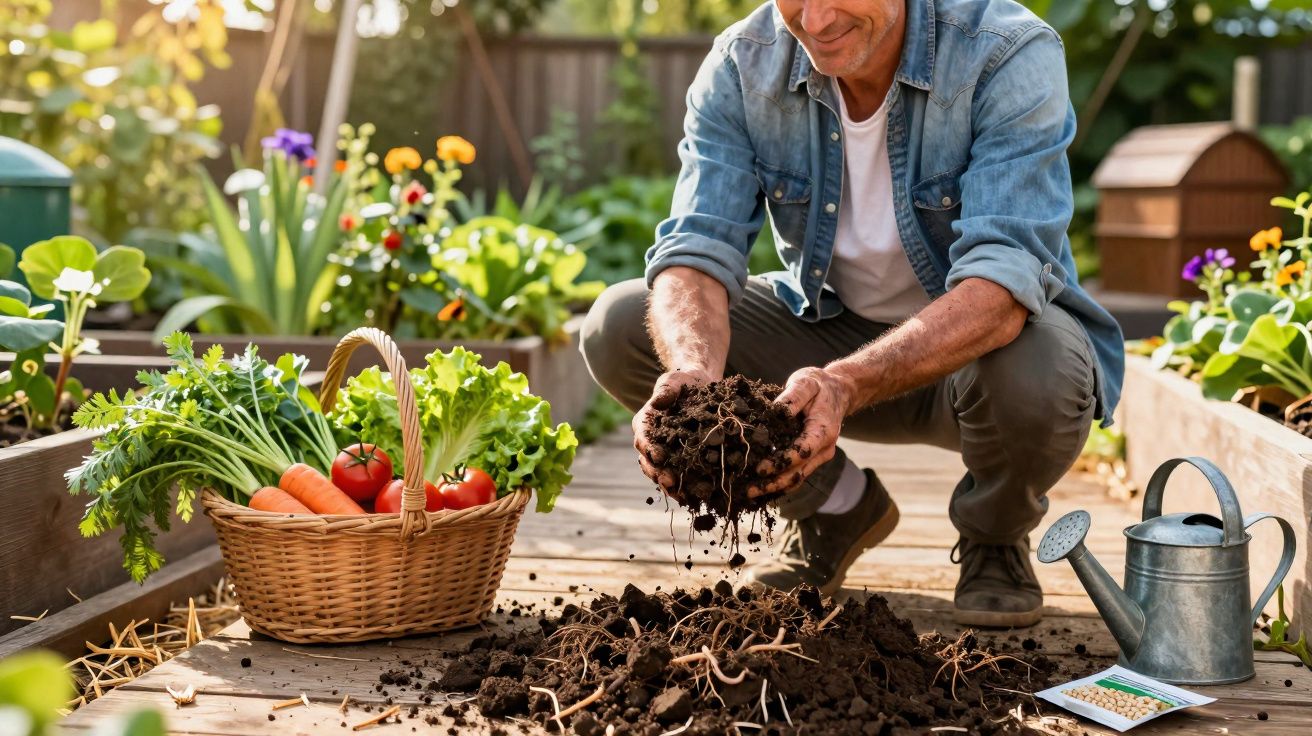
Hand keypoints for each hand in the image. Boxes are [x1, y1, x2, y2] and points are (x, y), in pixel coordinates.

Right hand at [633, 368, 716, 496]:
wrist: (698, 388)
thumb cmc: (683, 382)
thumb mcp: (674, 381)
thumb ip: (666, 390)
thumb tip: (658, 401)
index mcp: (645, 423)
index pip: (642, 439)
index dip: (649, 449)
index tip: (660, 457)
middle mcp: (650, 441)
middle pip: (648, 461)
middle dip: (658, 473)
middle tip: (671, 482)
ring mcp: (664, 452)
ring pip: (659, 473)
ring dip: (668, 486)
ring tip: (681, 496)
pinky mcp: (679, 459)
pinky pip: (677, 475)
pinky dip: (683, 487)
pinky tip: (693, 496)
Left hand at [750, 366, 856, 496]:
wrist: (840, 391)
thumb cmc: (820, 385)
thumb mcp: (805, 382)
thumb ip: (792, 398)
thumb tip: (775, 411)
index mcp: (823, 431)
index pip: (802, 453)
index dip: (780, 463)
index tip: (759, 468)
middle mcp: (825, 448)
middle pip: (798, 473)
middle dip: (773, 484)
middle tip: (748, 491)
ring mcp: (820, 456)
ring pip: (798, 479)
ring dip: (775, 488)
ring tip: (751, 493)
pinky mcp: (814, 458)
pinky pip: (798, 475)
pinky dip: (781, 483)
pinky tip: (762, 487)